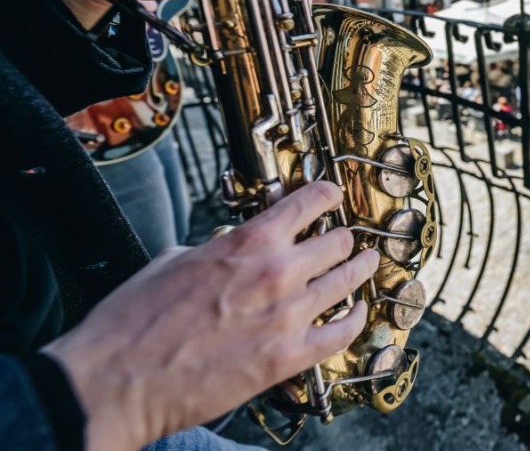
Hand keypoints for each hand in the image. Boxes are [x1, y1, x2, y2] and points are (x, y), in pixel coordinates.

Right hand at [44, 182, 377, 450]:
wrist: (117, 381)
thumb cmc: (134, 323)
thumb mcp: (172, 261)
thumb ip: (215, 250)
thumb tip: (227, 248)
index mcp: (247, 241)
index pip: (308, 202)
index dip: (327, 194)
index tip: (333, 195)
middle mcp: (278, 272)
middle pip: (338, 241)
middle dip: (346, 237)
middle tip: (350, 239)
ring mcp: (289, 316)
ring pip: (348, 282)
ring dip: (361, 270)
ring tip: (367, 264)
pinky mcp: (289, 358)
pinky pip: (342, 334)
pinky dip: (355, 320)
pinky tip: (358, 314)